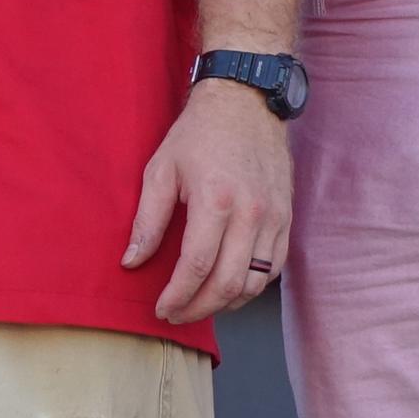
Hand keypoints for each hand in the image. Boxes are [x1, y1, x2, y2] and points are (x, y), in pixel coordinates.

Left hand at [124, 74, 293, 325]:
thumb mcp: (161, 169)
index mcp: (215, 199)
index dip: (178, 295)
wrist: (246, 102)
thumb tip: (132, 261)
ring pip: (255, 283)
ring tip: (200, 305)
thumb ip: (148, 220)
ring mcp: (274, 218)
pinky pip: (274, 269)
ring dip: (226, 304)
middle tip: (177, 315)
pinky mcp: (287, 218)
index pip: (197, 266)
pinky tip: (229, 288)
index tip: (162, 309)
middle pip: (228, 283)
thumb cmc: (199, 134)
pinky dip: (252, 287)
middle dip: (199, 309)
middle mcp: (251, 213)